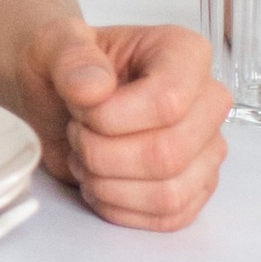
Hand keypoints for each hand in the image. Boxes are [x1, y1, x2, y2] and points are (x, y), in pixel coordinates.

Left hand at [22, 20, 228, 231]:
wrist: (58, 98)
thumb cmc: (66, 69)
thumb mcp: (53, 45)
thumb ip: (71, 57)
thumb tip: (95, 88)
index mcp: (185, 54)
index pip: (169, 101)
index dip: (112, 117)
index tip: (81, 109)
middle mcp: (207, 101)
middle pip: (169, 153)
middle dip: (103, 154)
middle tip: (77, 134)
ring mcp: (206, 148)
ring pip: (169, 193)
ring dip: (108, 185)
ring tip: (85, 159)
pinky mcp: (194, 187)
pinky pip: (169, 216)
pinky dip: (120, 208)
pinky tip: (98, 182)